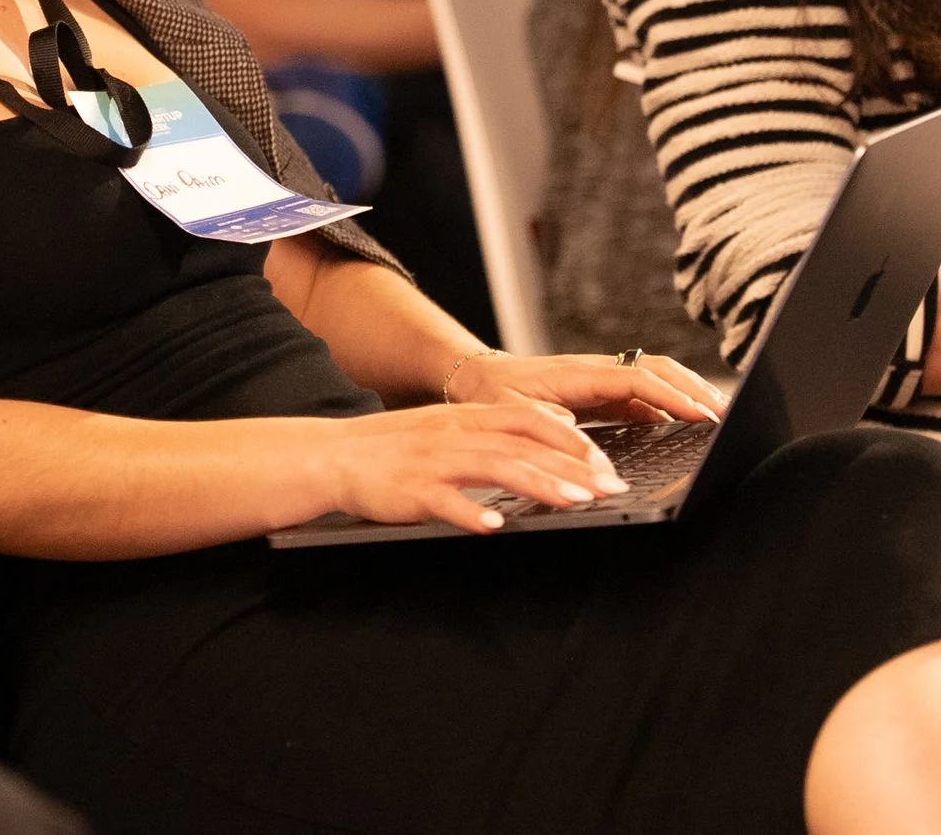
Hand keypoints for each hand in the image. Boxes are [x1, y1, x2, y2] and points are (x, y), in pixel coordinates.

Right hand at [315, 402, 634, 532]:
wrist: (332, 455)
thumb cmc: (394, 448)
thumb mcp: (450, 426)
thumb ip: (498, 426)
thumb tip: (553, 423)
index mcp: (466, 417)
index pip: (529, 418)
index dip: (571, 437)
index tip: (605, 462)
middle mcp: (455, 433)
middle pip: (522, 443)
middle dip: (570, 465)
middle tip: (609, 487)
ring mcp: (433, 461)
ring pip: (494, 465)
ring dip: (538, 483)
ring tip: (575, 501)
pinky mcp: (410, 489)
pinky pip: (443, 500)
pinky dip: (470, 511)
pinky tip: (495, 524)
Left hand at [449, 351, 727, 425]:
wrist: (477, 378)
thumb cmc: (495, 395)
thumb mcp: (517, 415)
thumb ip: (550, 428)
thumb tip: (587, 446)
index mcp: (580, 373)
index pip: (637, 379)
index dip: (670, 396)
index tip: (698, 414)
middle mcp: (597, 370)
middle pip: (657, 370)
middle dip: (693, 388)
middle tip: (724, 414)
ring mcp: (602, 379)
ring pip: (655, 378)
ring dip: (687, 392)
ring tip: (717, 415)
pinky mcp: (602, 392)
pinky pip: (644, 394)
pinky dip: (669, 404)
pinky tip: (685, 424)